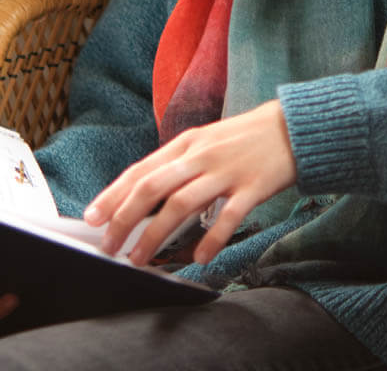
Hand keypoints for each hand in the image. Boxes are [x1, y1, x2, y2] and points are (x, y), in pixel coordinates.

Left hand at [84, 100, 297, 266]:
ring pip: (181, 203)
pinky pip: (227, 217)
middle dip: (124, 219)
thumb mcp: (207, 141)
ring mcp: (227, 171)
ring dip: (155, 234)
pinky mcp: (253, 186)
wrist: (294, 126)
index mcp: (188, 143)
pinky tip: (200, 258)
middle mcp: (202, 155)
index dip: (114, 194)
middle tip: (109, 246)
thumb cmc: (246, 138)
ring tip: (139, 259)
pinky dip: (211, 239)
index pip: (142, 170)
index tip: (92, 218)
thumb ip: (179, 164)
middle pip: (153, 187)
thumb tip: (144, 194)